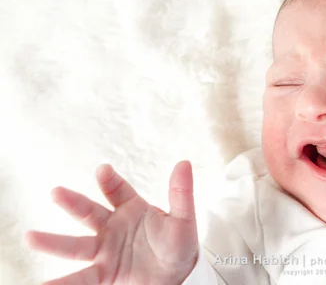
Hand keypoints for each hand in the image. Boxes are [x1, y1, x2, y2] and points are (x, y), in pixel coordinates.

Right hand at [25, 161, 198, 284]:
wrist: (178, 275)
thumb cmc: (179, 244)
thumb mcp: (184, 220)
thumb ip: (181, 194)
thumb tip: (184, 163)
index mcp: (132, 208)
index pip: (118, 190)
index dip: (110, 181)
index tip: (102, 171)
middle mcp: (113, 226)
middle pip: (89, 212)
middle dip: (73, 202)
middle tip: (56, 192)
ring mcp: (106, 250)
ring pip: (76, 245)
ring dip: (53, 241)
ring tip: (30, 237)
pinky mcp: (104, 273)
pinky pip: (82, 279)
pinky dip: (62, 283)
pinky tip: (43, 284)